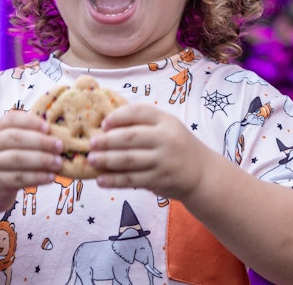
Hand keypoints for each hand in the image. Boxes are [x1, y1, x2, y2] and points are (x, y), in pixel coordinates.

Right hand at [0, 110, 62, 213]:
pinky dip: (37, 177)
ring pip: (18, 159)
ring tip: (58, 162)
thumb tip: (57, 131)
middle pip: (16, 138)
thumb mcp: (7, 145)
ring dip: (42, 160)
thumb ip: (26, 136)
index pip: (10, 119)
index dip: (30, 121)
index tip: (48, 126)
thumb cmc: (3, 161)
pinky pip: (19, 178)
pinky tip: (51, 177)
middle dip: (41, 141)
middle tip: (59, 145)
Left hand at [88, 104, 203, 200]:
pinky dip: (114, 180)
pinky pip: (132, 180)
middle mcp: (165, 138)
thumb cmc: (176, 145)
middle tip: (91, 143)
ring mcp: (163, 160)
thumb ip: (142, 123)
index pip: (139, 112)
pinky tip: (101, 180)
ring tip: (91, 160)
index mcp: (165, 120)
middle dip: (107, 140)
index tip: (103, 123)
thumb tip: (106, 125)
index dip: (118, 116)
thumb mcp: (166, 127)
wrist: (201, 173)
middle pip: (131, 137)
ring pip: (129, 160)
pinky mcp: (159, 180)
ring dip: (107, 160)